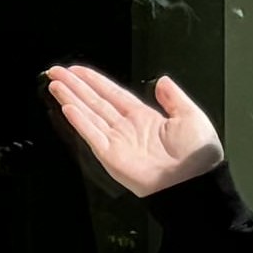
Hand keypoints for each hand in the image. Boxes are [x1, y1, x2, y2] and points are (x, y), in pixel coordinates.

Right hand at [40, 65, 225, 197]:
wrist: (194, 182)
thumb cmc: (197, 156)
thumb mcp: (191, 116)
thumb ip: (174, 97)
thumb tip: (162, 80)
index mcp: (144, 118)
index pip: (113, 94)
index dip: (94, 81)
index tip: (77, 70)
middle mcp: (126, 128)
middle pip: (95, 101)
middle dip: (75, 86)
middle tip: (56, 72)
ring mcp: (117, 142)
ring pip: (89, 114)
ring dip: (71, 98)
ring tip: (55, 84)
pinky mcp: (112, 156)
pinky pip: (92, 135)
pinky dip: (80, 121)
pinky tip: (67, 107)